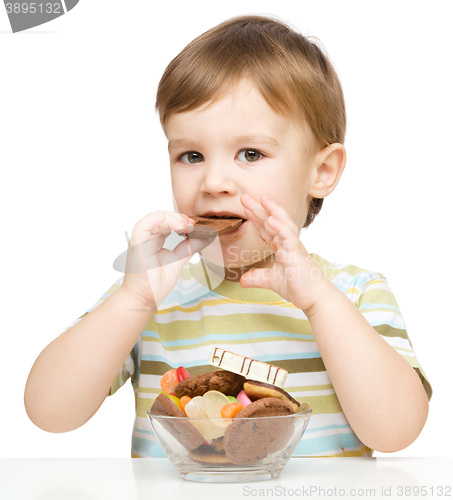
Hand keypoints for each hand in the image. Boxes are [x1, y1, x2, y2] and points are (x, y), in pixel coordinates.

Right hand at [121, 211, 212, 308]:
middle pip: (162, 217)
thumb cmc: (155, 283)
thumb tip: (206, 237)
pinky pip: (144, 224)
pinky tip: (172, 222)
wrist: (144, 298)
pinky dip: (157, 219)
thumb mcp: (178, 260)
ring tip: (185, 226)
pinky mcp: (137, 244)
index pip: (167, 222)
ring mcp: (141, 240)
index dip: (181, 220)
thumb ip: (189, 248)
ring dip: (172, 218)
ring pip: (154, 217)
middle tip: (193, 225)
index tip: (195, 226)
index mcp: (155, 240)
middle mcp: (147, 238)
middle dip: (179, 217)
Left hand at [239, 194, 329, 312]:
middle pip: (272, 221)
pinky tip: (271, 219)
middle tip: (245, 197)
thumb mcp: (271, 280)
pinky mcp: (297, 254)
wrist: (314, 298)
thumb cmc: (299, 287)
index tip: (246, 207)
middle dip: (259, 209)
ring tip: (262, 198)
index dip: (256, 218)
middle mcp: (288, 243)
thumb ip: (257, 277)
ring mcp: (294, 247)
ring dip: (272, 210)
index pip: (267, 229)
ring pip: (283, 224)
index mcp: (282, 247)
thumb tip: (242, 281)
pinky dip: (280, 227)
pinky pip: (288, 237)